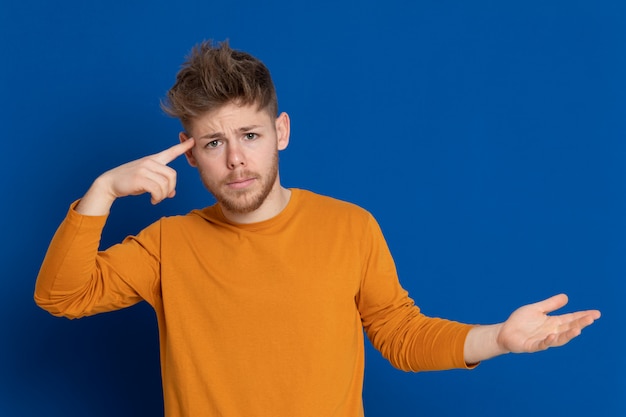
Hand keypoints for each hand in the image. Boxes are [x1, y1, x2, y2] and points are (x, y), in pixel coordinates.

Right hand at [76, 138, 194, 214]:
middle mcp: (150, 162)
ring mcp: (144, 169)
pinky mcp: (140, 178)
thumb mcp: (148, 181)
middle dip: (170, 189)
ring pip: (166, 184)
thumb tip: (172, 193)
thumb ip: (161, 184)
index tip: (193, 140)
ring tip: (156, 199)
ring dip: (163, 195)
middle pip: (172, 175)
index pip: (170, 152)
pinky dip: (157, 198)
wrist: (109, 183)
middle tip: (163, 196)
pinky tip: (153, 200)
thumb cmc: (130, 182)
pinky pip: (158, 190)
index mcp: (153, 160)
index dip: (183, 147)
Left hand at [464, 294, 600, 363]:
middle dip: (580, 324)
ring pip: (559, 339)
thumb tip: (566, 297)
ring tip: (578, 330)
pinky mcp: (532, 346)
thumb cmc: (521, 322)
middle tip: (591, 318)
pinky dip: (548, 341)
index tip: (596, 313)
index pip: (570, 319)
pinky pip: (541, 345)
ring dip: (568, 335)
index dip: (582, 316)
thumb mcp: (536, 309)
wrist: (505, 332)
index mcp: (552, 322)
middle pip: (568, 328)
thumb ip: (550, 305)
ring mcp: (542, 340)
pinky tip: (553, 335)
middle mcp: (551, 332)